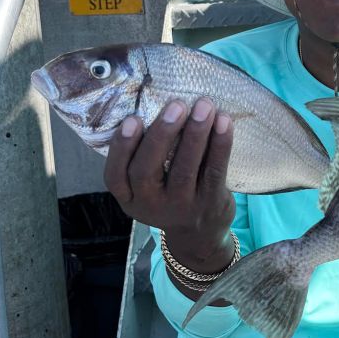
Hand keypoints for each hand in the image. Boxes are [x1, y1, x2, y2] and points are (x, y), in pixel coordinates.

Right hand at [104, 98, 234, 273]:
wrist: (199, 236)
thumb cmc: (168, 195)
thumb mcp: (147, 187)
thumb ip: (144, 156)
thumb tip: (153, 101)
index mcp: (129, 197)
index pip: (114, 176)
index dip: (121, 148)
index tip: (132, 119)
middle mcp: (151, 205)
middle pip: (148, 170)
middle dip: (162, 134)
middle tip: (176, 105)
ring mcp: (181, 206)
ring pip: (185, 168)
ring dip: (195, 133)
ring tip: (204, 105)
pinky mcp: (210, 203)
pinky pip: (214, 171)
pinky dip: (220, 145)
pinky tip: (224, 122)